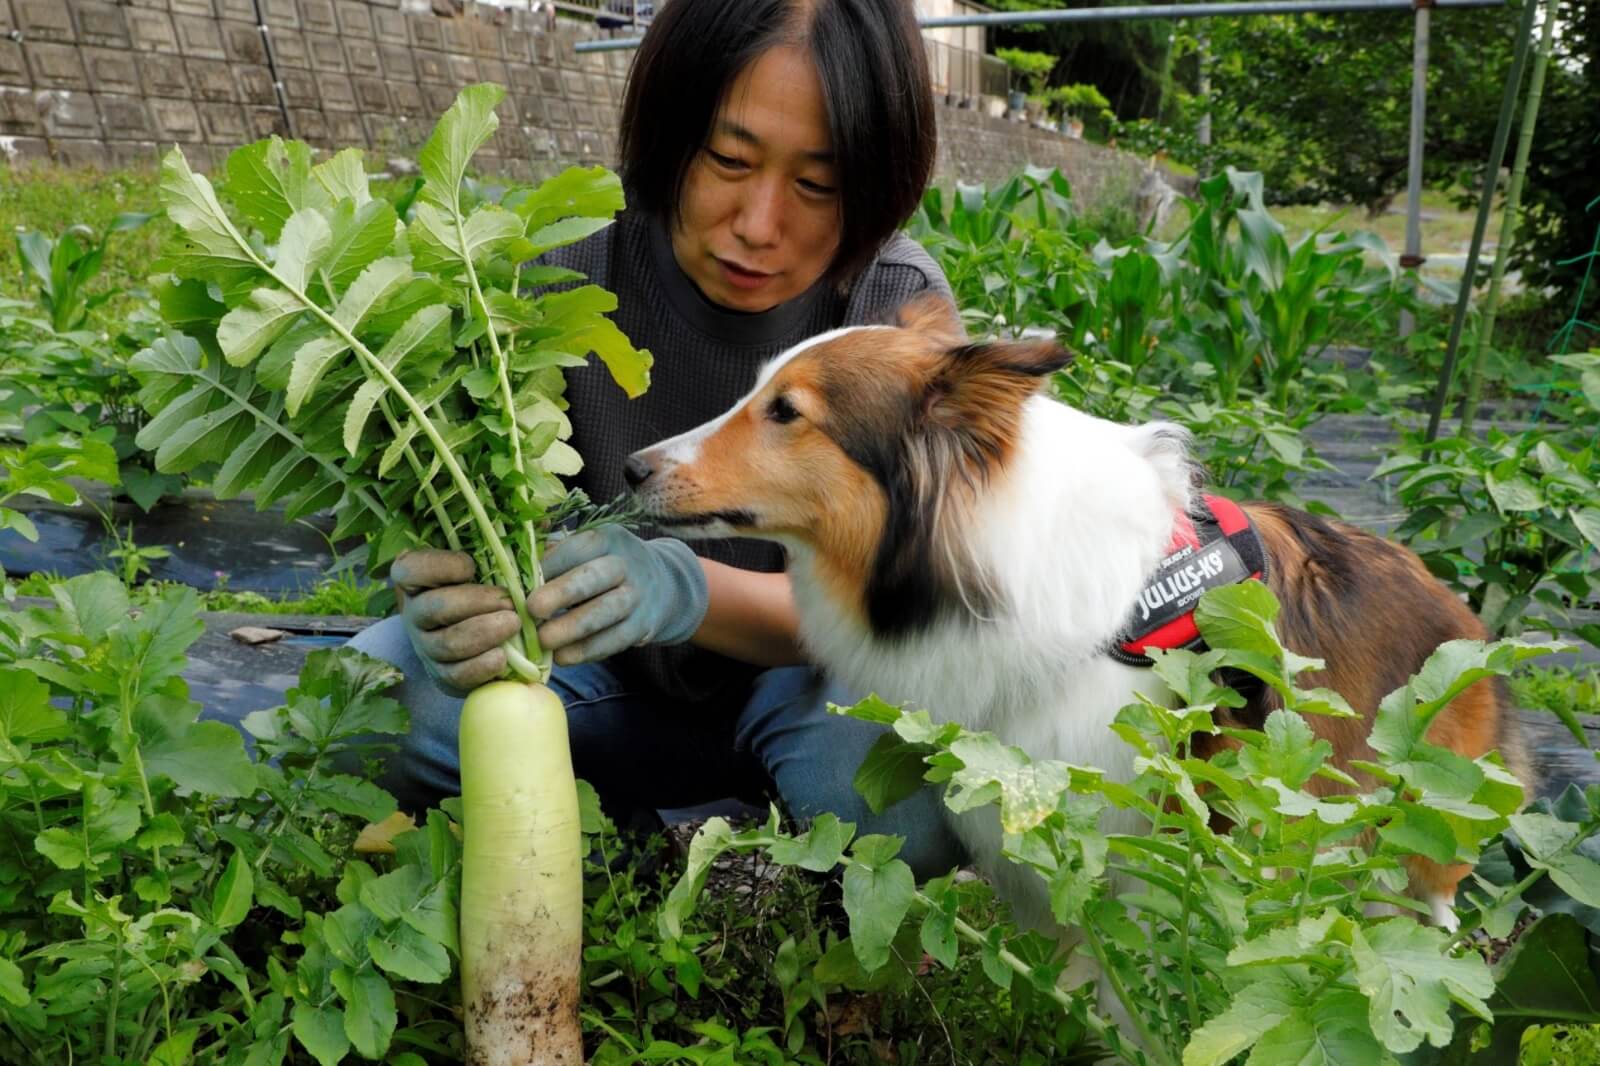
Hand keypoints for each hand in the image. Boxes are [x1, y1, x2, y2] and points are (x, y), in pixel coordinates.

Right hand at [392, 550, 521, 695]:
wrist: (480, 640)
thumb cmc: (486, 589)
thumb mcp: (494, 563)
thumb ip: (512, 543)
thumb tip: (543, 523)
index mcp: (418, 578)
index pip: (410, 569)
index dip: (439, 567)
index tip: (472, 565)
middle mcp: (414, 612)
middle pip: (433, 608)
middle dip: (474, 603)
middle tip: (508, 600)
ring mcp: (427, 647)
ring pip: (446, 644)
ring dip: (482, 633)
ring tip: (513, 623)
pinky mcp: (443, 676)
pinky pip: (456, 676)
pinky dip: (481, 668)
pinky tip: (503, 658)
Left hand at [530, 527, 708, 666]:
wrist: (662, 585)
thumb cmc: (605, 565)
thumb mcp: (588, 548)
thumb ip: (552, 551)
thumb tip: (509, 561)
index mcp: (608, 538)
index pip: (578, 548)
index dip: (548, 566)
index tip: (519, 584)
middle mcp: (627, 564)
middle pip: (594, 577)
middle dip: (561, 593)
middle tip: (531, 610)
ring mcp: (638, 596)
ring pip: (605, 612)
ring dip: (571, 628)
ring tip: (542, 640)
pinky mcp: (644, 625)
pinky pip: (614, 640)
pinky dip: (587, 651)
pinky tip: (563, 657)